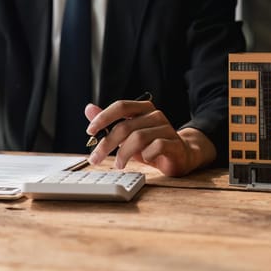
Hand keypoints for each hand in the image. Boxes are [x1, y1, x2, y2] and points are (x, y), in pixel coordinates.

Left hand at [84, 100, 214, 176]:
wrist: (181, 155)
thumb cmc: (151, 144)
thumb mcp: (127, 134)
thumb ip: (109, 122)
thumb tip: (89, 109)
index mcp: (143, 109)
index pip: (121, 106)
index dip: (103, 117)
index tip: (90, 131)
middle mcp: (155, 115)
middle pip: (125, 126)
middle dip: (107, 144)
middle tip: (96, 158)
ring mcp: (166, 128)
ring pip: (138, 138)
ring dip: (124, 153)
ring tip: (119, 164)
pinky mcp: (174, 143)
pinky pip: (156, 147)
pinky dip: (146, 156)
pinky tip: (145, 160)